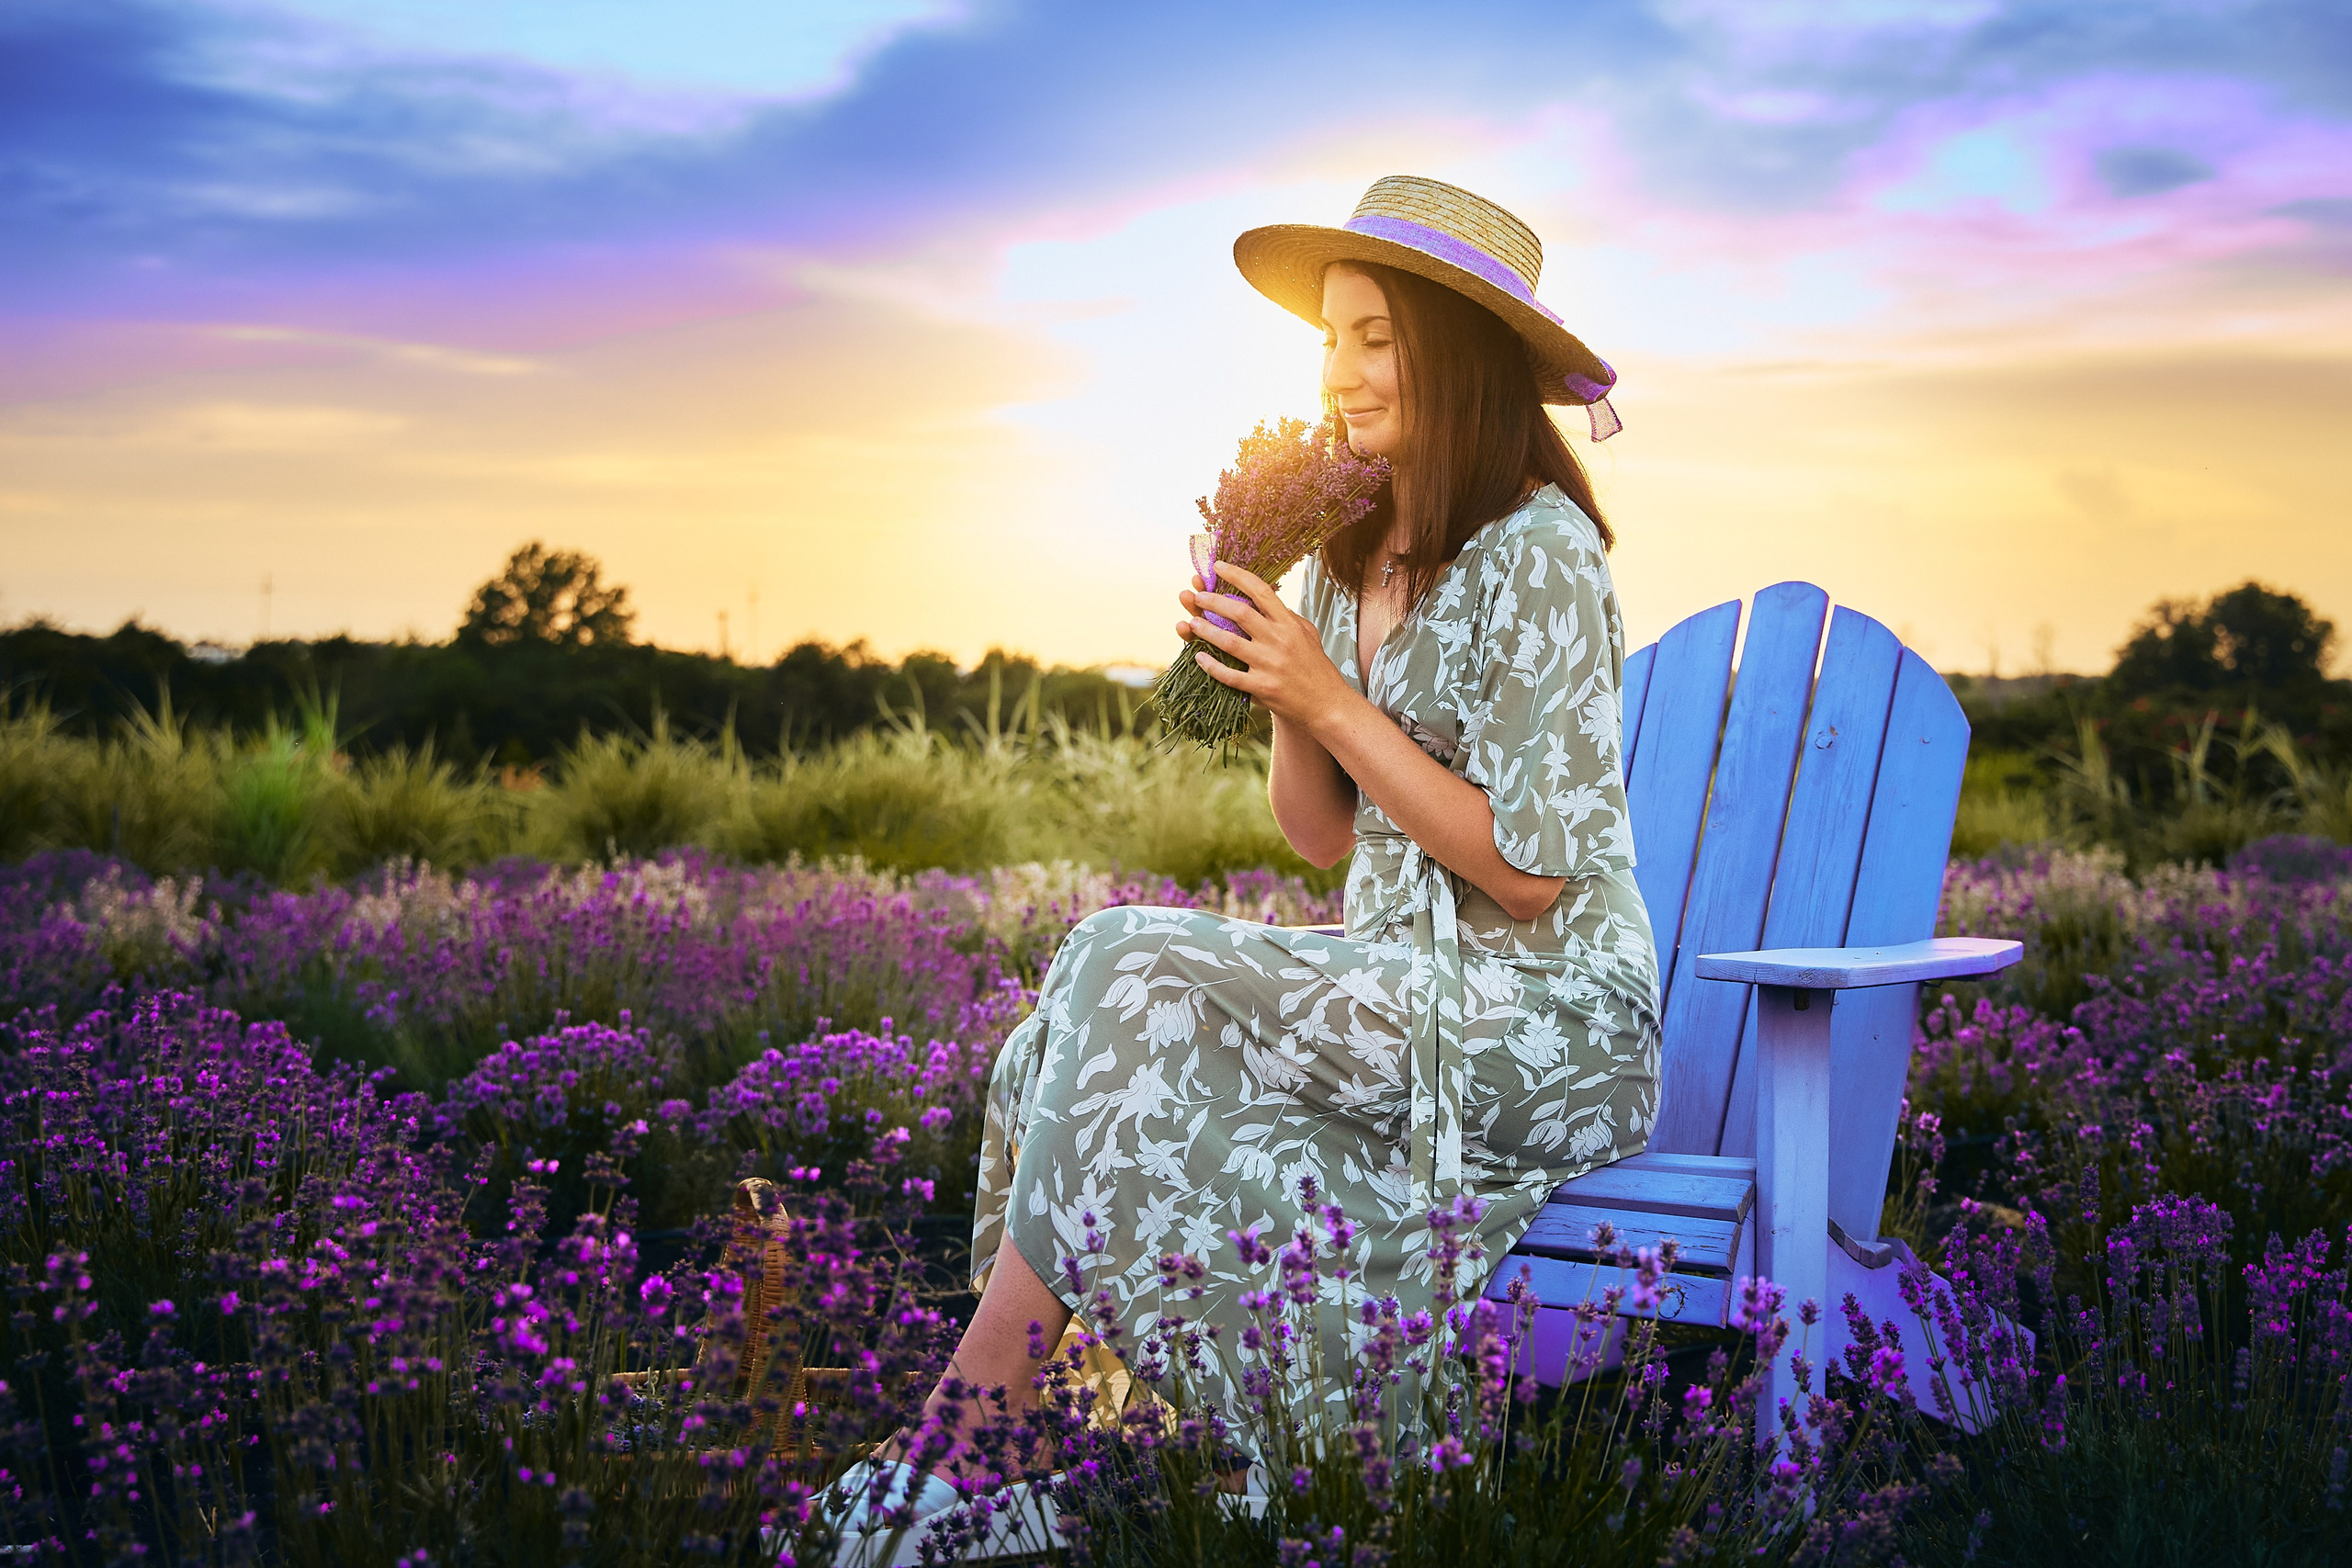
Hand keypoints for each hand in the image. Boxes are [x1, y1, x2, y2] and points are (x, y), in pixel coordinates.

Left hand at [1174, 562, 1356, 732]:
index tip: (1218, 566)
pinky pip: (1229, 675)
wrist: (1326, 704)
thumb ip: (1286, 616)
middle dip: (1213, 601)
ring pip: (1229, 642)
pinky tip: (1198, 657)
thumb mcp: (1307, 633)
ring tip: (1190, 622)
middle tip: (1196, 595)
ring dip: (1206, 631)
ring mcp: (1269, 665)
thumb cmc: (1315, 666)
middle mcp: (1279, 641)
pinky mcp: (1262, 688)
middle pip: (1240, 613)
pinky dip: (1211, 666)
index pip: (1261, 591)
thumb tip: (1265, 599)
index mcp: (1288, 624)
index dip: (1237, 576)